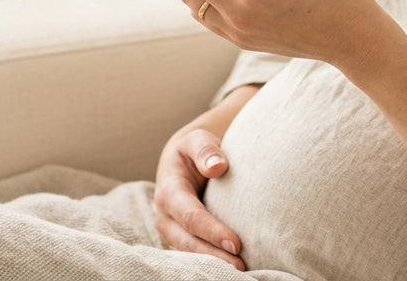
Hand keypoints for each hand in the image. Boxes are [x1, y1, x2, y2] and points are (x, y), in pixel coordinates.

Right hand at [153, 115, 248, 269]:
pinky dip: (212, 260)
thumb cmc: (194, 149)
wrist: (185, 158)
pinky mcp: (183, 237)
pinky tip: (231, 265)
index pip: (190, 215)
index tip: (236, 242)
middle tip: (240, 265)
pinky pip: (195, 252)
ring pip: (190, 251)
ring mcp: (172, 229)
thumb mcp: (197, 140)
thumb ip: (205, 150)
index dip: (211, 230)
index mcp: (168, 190)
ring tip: (239, 270)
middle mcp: (166, 215)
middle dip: (213, 255)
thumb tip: (218, 166)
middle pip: (187, 241)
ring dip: (213, 262)